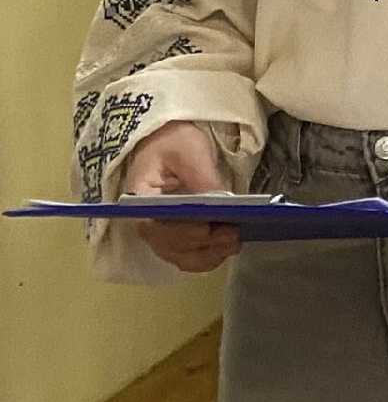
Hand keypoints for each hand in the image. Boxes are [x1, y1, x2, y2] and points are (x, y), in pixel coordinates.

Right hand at [125, 121, 239, 273]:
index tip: (208, 229)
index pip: (155, 225)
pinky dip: (205, 258)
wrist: (167, 143)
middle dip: (203, 245)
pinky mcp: (172, 236)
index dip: (182, 232)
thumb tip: (221, 202)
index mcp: (139, 199)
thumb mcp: (190, 151)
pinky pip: (186, 255)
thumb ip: (203, 177)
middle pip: (170, 245)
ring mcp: (157, 232)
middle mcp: (144, 222)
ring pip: (180, 256)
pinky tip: (225, 250)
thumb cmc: (174, 143)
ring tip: (234, 243)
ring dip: (207, 255)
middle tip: (233, 235)